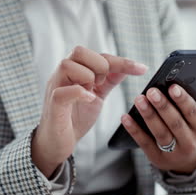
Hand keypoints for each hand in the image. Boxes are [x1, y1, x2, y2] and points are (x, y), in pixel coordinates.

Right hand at [32, 46, 147, 177]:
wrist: (58, 143)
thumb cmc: (75, 118)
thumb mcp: (97, 95)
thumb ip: (109, 80)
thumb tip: (126, 67)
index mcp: (75, 71)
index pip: (98, 55)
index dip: (121, 61)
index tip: (142, 69)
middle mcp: (63, 76)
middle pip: (79, 51)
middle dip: (99, 65)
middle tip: (103, 83)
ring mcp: (55, 88)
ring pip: (67, 65)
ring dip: (87, 76)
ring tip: (92, 92)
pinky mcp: (53, 106)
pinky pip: (62, 92)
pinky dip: (79, 93)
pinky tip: (89, 100)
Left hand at [121, 84, 195, 173]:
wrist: (190, 163)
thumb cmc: (195, 131)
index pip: (193, 112)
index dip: (183, 100)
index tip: (173, 87)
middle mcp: (190, 142)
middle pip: (175, 122)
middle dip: (163, 106)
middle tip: (151, 91)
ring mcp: (173, 153)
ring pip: (160, 133)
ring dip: (148, 115)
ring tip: (139, 100)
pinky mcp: (157, 158)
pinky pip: (144, 143)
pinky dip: (134, 130)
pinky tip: (126, 117)